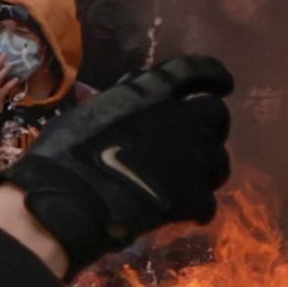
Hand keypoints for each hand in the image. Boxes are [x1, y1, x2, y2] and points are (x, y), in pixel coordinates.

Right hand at [0, 55, 239, 268]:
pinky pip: (208, 203)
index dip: (215, 76)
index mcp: (152, 92)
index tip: (223, 85)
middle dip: (212, 128)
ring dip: (207, 172)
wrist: (68, 201)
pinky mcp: (192, 196)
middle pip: (217, 114)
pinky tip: (185, 216)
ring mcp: (190, 158)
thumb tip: (130, 93)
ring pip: (220, 161)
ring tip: (188, 185)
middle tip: (195, 145)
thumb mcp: (90, 112)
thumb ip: (122, 102)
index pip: (197, 70)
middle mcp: (180, 118)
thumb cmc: (64, 154)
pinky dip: (198, 209)